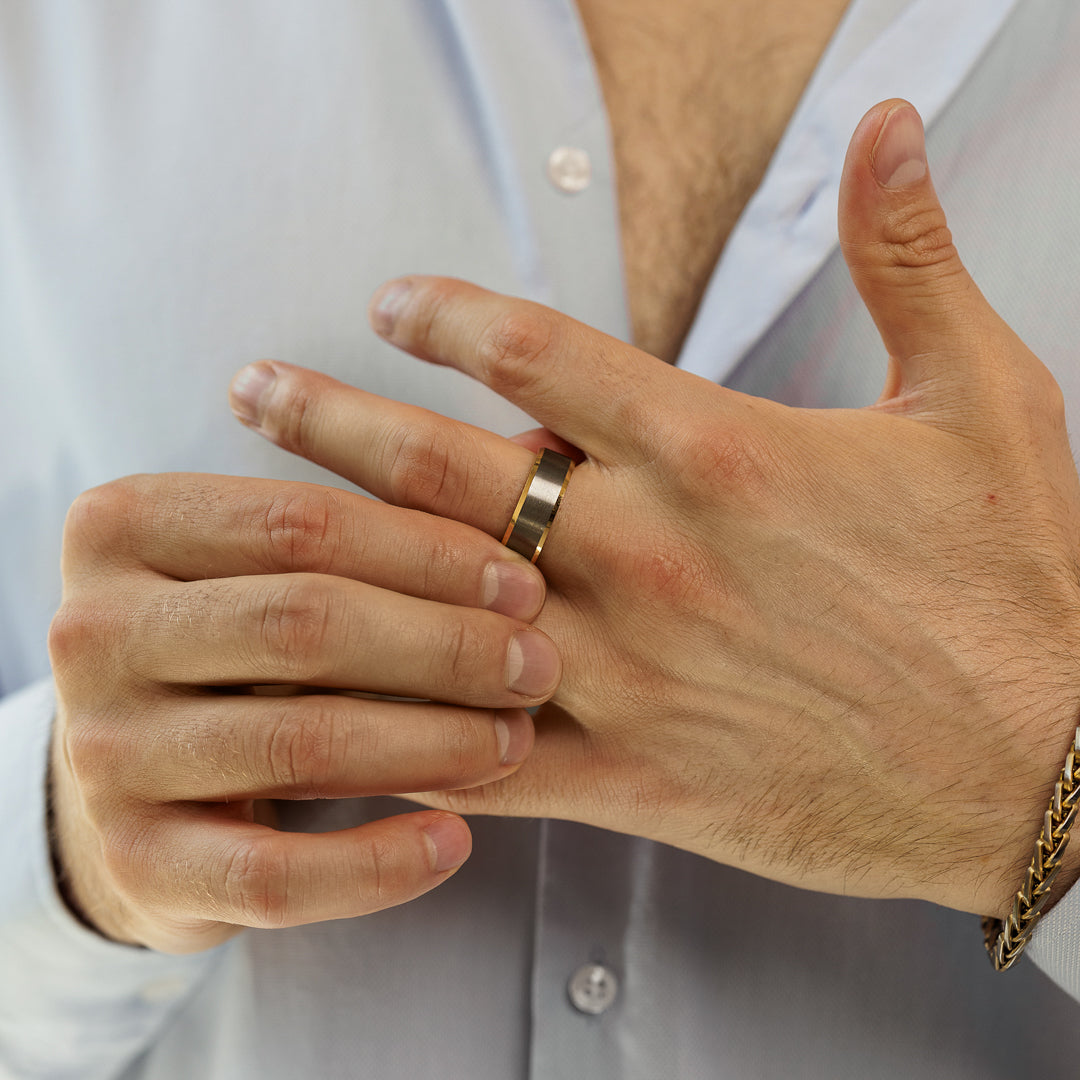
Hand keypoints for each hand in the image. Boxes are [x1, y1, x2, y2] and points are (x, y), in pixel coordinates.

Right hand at [48, 472, 558, 951]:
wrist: (142, 765)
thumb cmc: (239, 642)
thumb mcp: (270, 565)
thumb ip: (366, 524)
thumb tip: (528, 472)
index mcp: (126, 526)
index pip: (299, 520)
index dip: (429, 551)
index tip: (526, 584)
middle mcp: (92, 630)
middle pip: (304, 623)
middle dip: (446, 645)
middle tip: (537, 666)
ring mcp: (104, 753)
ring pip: (300, 744)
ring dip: (433, 744)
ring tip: (513, 740)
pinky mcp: (138, 862)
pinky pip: (275, 875)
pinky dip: (376, 865)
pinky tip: (453, 843)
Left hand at [234, 100, 1079, 917]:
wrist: (1040, 767)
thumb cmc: (1011, 585)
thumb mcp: (983, 396)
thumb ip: (909, 258)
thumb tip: (889, 127)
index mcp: (719, 453)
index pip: (537, 356)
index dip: (444, 316)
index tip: (388, 301)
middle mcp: (649, 555)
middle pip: (445, 469)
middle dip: (331, 419)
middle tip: (250, 387)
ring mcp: (629, 672)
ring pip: (435, 609)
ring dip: (334, 565)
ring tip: (250, 539)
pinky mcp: (635, 776)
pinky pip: (483, 754)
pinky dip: (399, 731)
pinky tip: (329, 715)